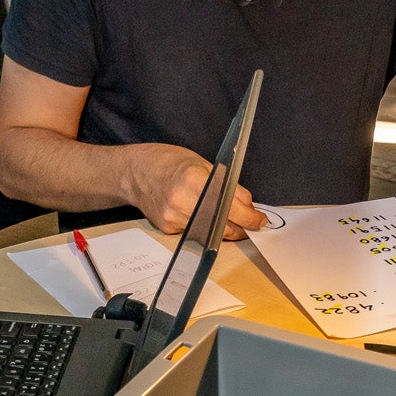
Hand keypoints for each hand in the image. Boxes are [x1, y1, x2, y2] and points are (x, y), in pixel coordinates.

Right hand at [129, 144, 260, 238]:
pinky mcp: (167, 228)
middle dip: (240, 227)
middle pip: (222, 226)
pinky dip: (203, 227)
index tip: (260, 220)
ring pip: (210, 233)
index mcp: (194, 180)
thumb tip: (249, 206)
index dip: (250, 217)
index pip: (230, 207)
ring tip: (224, 217)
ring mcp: (173, 217)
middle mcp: (182, 201)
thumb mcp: (203, 163)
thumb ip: (228, 185)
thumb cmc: (169, 162)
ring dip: (222, 228)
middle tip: (249, 223)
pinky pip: (194, 233)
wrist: (135, 172)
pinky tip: (197, 214)